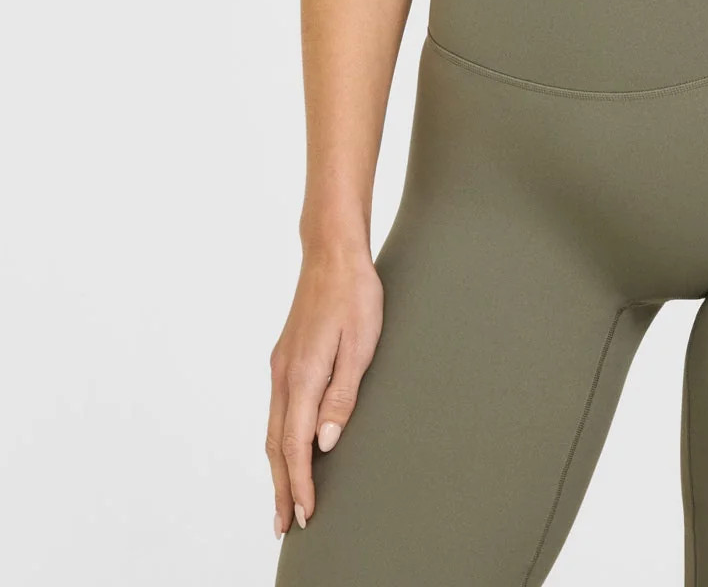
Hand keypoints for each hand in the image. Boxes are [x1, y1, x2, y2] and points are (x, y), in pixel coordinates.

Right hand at [266, 248, 383, 537]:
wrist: (332, 252)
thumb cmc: (355, 294)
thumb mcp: (362, 343)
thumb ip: (343, 394)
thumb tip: (325, 443)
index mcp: (302, 375)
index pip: (297, 444)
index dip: (300, 483)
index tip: (303, 515)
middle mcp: (283, 375)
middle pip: (276, 445)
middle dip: (281, 488)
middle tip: (284, 527)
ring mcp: (280, 366)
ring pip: (273, 429)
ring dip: (278, 468)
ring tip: (283, 499)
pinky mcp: (285, 357)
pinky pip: (277, 411)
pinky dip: (278, 440)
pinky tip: (287, 450)